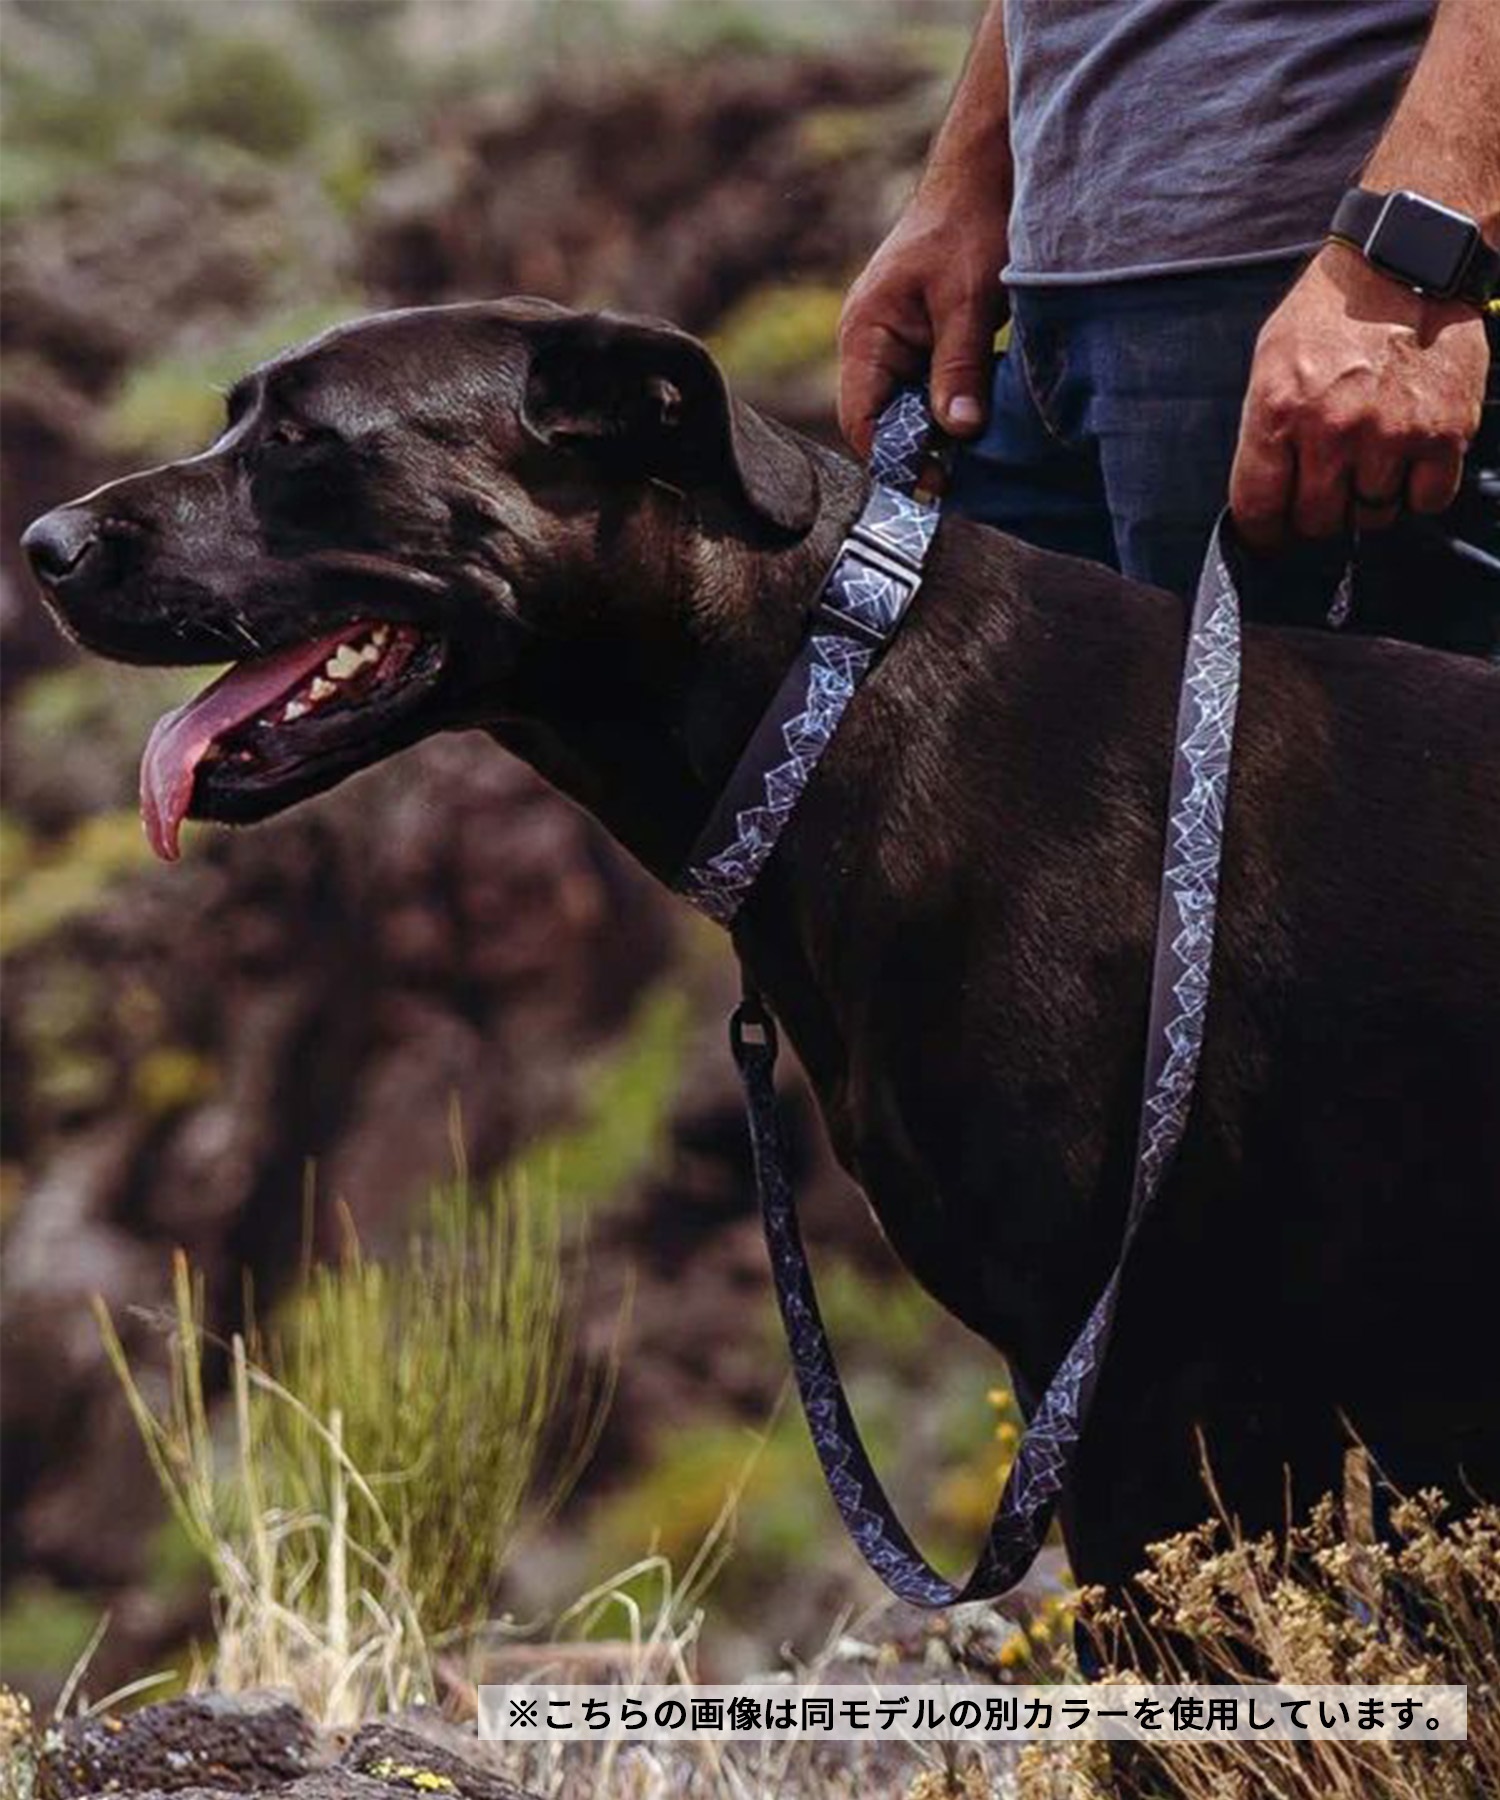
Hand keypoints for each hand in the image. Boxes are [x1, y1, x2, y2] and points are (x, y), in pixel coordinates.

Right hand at [838, 184, 1009, 456]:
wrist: (985, 171)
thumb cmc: (970, 224)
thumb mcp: (968, 302)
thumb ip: (958, 369)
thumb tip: (957, 432)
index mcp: (864, 334)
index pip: (861, 421)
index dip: (894, 459)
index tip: (937, 483)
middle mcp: (870, 343)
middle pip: (885, 422)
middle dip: (922, 449)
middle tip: (969, 475)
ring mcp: (894, 342)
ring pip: (910, 408)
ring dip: (942, 429)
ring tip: (981, 450)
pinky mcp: (922, 339)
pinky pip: (929, 389)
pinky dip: (953, 406)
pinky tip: (984, 416)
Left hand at [1230, 242, 1489, 548]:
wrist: (1405, 261)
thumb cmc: (1331, 312)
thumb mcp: (1271, 361)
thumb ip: (1265, 430)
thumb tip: (1265, 494)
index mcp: (1278, 411)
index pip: (1258, 508)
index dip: (1264, 531)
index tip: (1272, 534)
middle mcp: (1331, 429)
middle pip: (1316, 522)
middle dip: (1318, 514)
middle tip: (1329, 488)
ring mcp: (1390, 434)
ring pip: (1372, 517)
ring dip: (1370, 500)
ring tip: (1372, 460)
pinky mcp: (1443, 432)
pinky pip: (1427, 501)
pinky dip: (1419, 491)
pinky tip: (1410, 461)